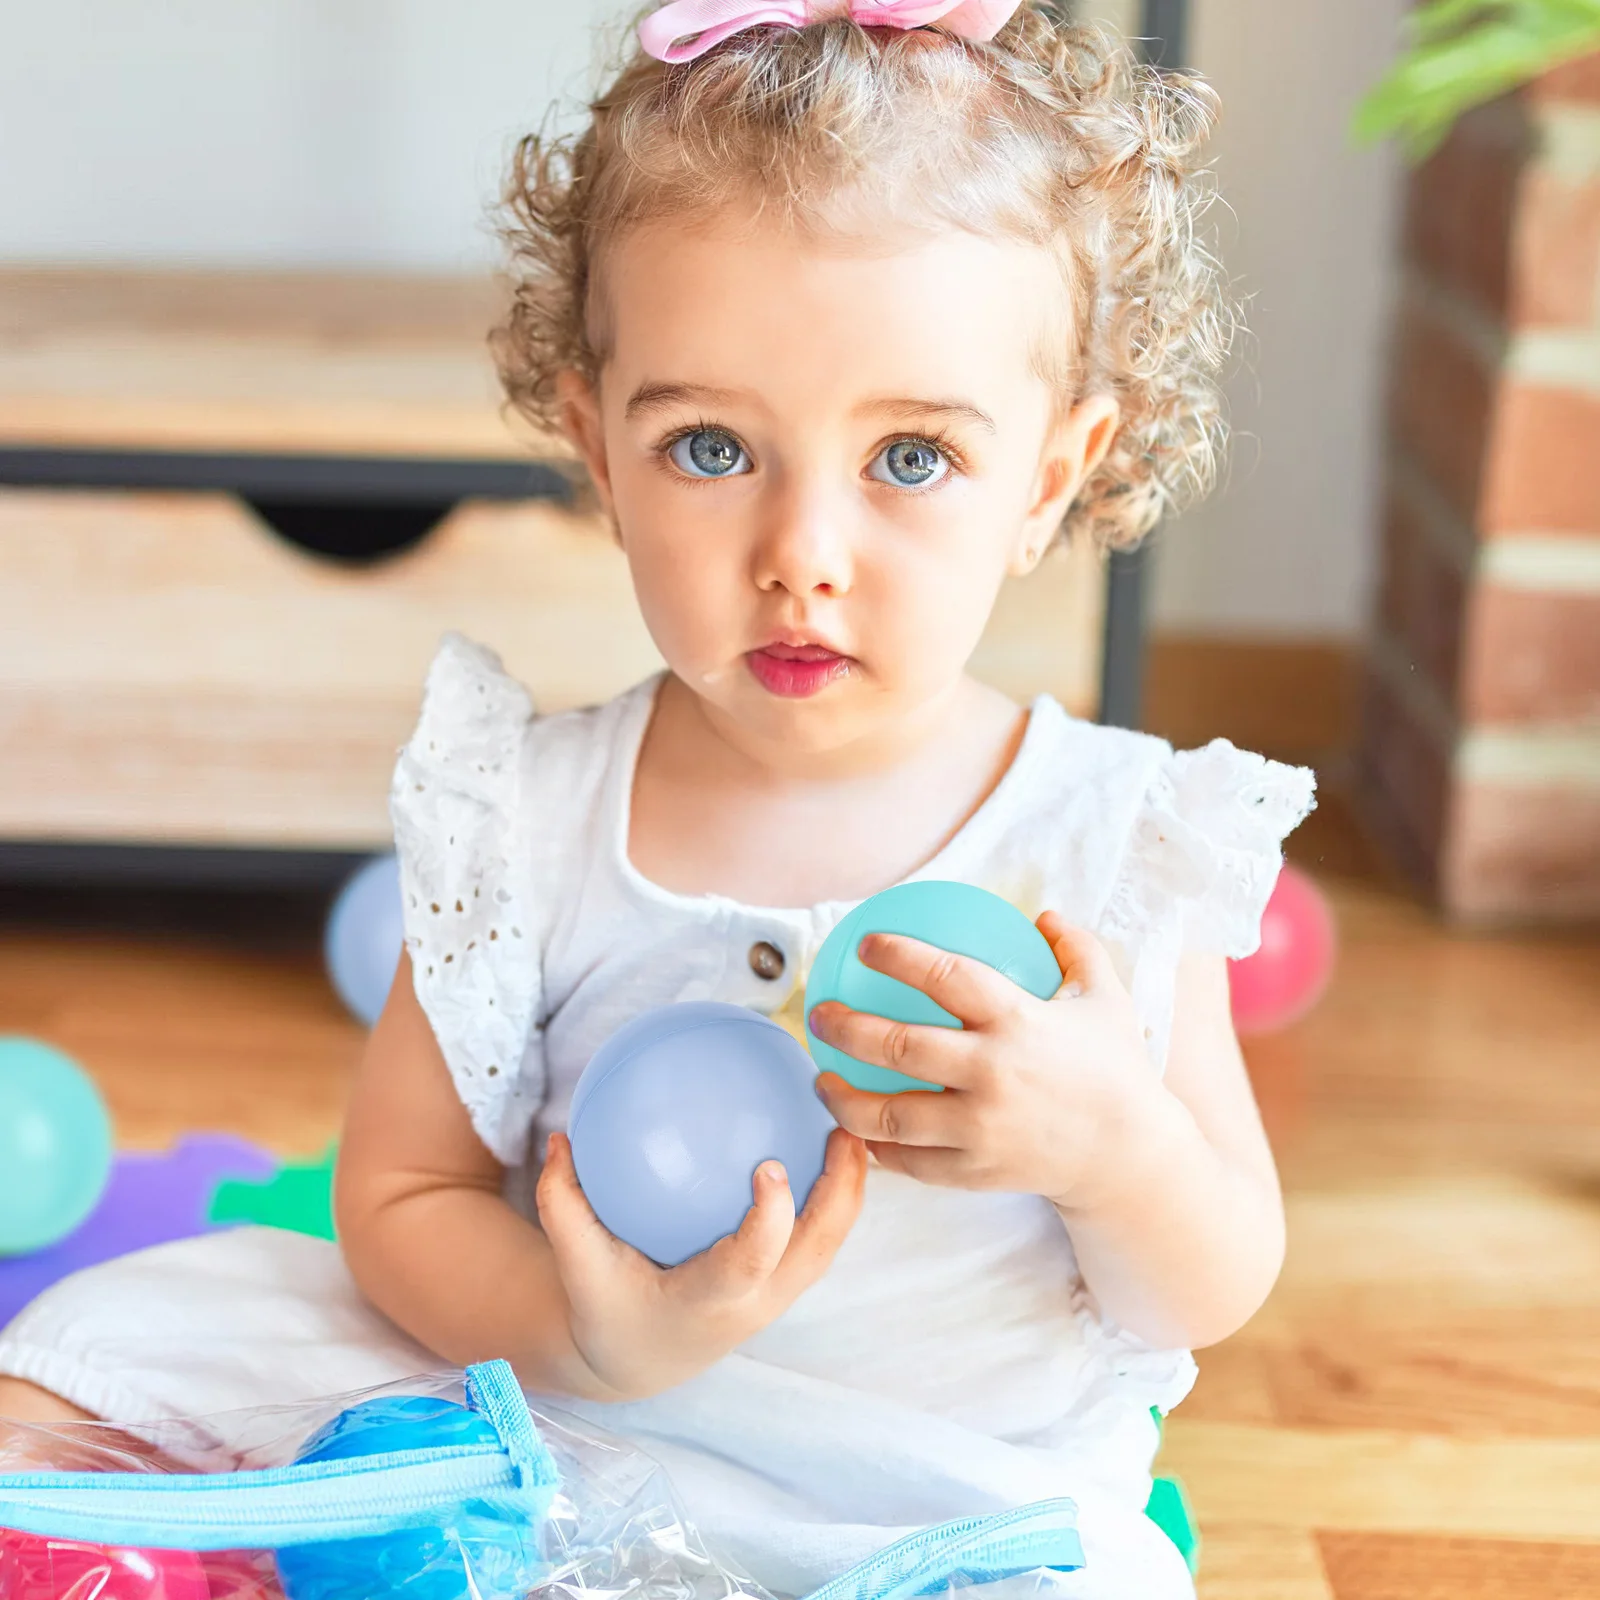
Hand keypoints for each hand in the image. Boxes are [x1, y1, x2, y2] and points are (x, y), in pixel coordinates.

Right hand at [535, 1126, 866, 1399]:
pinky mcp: (783, 1283)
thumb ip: (564, 1204)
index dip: (768, 1220)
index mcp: (708, 1301)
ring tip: (850, 1125)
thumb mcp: (577, 1264)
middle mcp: (754, 1303)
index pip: (749, 1262)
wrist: (638, 1359)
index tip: (770, 1166)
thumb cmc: (608, 1304)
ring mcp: (776, 1297)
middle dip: (839, 1195)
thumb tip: (562, 1135)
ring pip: (829, 1244)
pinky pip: (818, 1235)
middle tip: (843, 1128)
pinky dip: (830, 1193)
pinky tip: (822, 1140)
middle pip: (814, 1252)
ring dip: (849, 1189)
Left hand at [807, 912, 1159, 1209]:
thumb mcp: (1109, 999)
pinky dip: (876, 1147)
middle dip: (845, 1027)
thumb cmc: (1116, 1071)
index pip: (945, 976)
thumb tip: (1043, 916)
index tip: (867, 944)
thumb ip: (1078, 950)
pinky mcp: (974, 1171)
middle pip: (898, 1047)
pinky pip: (908, 1161)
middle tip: (820, 1014)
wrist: (1130, 1158)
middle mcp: (992, 1074)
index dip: (899, 955)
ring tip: (821, 1078)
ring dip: (842, 1098)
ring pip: (888, 1114)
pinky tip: (858, 1129)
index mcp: (1018, 1021)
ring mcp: (980, 1128)